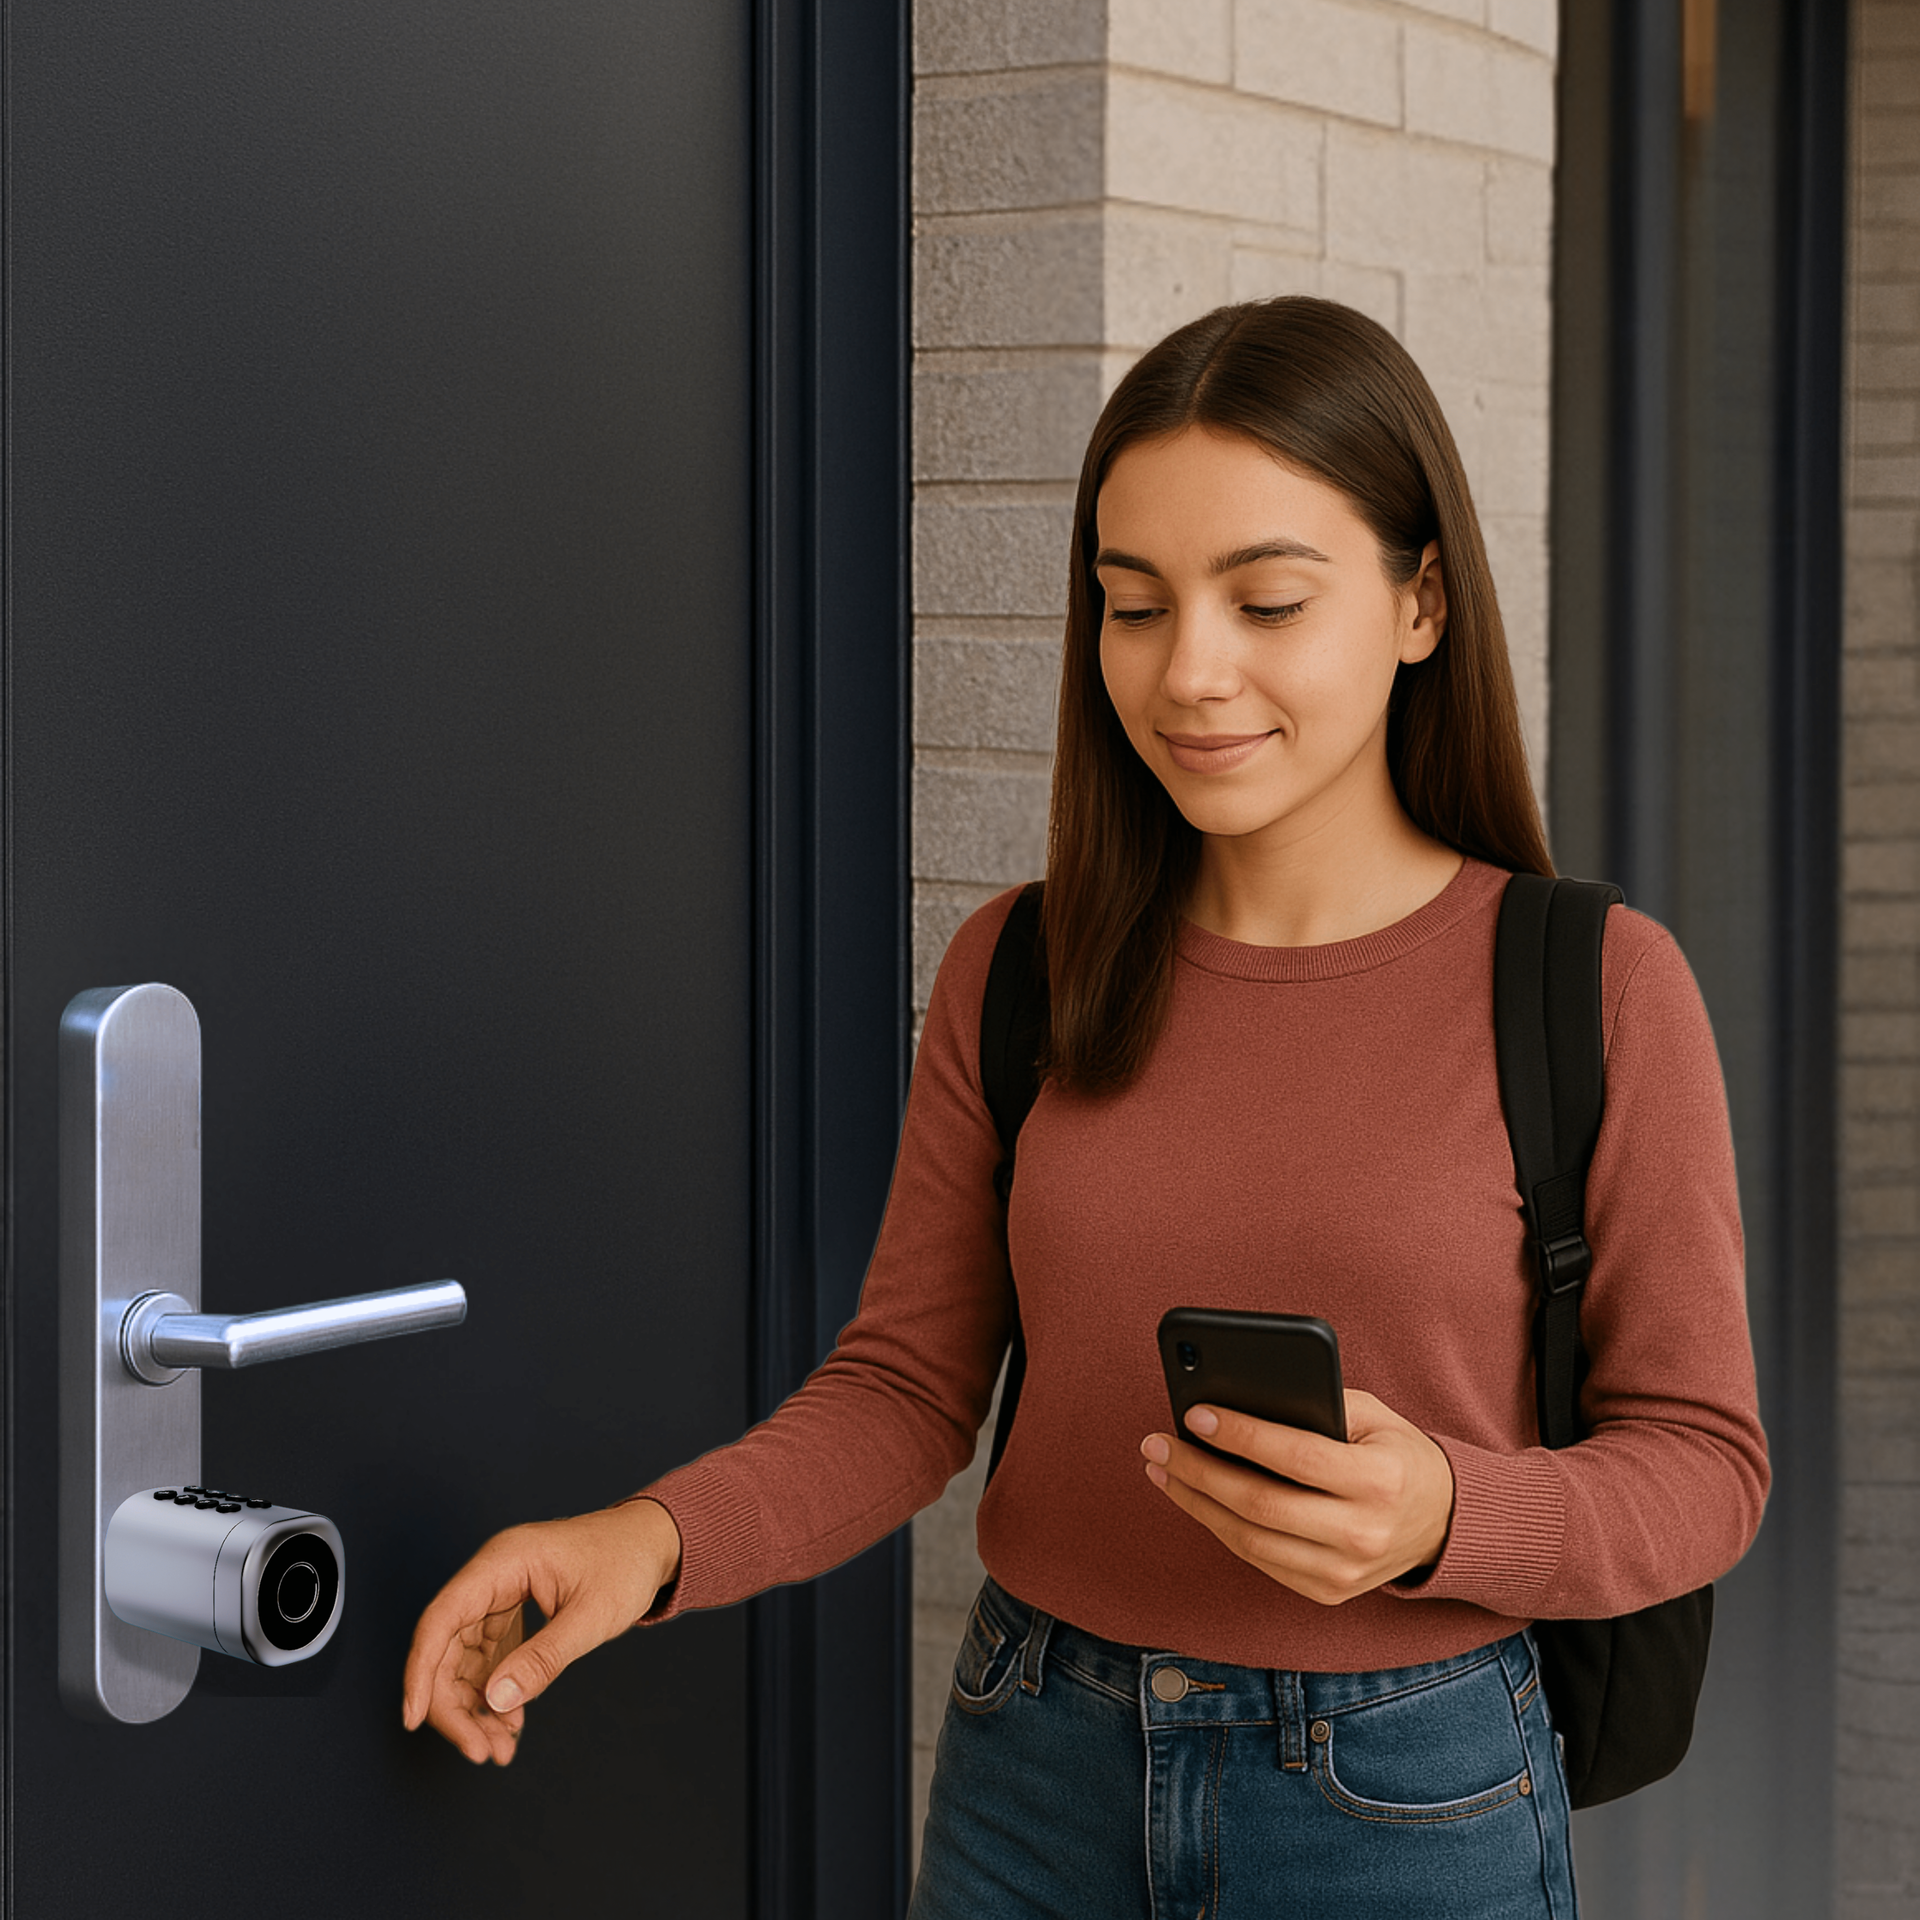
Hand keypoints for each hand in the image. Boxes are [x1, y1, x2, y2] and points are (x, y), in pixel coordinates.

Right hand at [401, 1498, 682, 1764]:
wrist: (652, 1541)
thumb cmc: (627, 1563)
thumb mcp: (592, 1615)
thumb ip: (544, 1658)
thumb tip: (495, 1702)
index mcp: (503, 1561)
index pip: (442, 1619)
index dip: (420, 1672)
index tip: (413, 1720)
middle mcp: (493, 1576)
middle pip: (448, 1647)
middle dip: (456, 1706)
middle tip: (479, 1752)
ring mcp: (500, 1593)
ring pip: (466, 1659)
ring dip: (475, 1708)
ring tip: (497, 1751)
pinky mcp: (511, 1610)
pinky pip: (490, 1657)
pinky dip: (496, 1692)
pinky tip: (510, 1723)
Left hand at [1140, 1391, 1453, 1605]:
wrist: (1443, 1521)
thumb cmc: (1395, 1454)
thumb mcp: (1371, 1415)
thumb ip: (1316, 1404)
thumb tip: (1237, 1398)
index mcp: (1379, 1482)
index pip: (1296, 1458)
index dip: (1241, 1435)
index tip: (1195, 1413)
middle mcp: (1363, 1534)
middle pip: (1261, 1505)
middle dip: (1199, 1471)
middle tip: (1157, 1443)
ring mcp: (1345, 1572)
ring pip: (1250, 1541)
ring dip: (1196, 1503)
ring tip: (1161, 1469)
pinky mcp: (1327, 1592)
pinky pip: (1259, 1560)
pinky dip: (1220, 1526)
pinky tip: (1194, 1496)